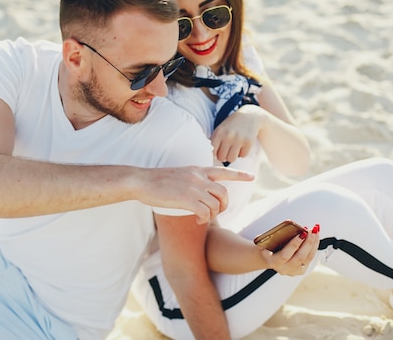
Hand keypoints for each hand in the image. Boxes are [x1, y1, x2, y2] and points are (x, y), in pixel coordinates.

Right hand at [137, 166, 254, 223]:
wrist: (142, 181)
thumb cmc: (157, 181)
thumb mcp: (180, 175)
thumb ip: (193, 181)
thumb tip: (201, 193)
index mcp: (197, 170)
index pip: (223, 171)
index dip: (239, 175)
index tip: (251, 177)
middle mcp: (198, 177)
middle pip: (224, 193)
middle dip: (224, 206)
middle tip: (217, 213)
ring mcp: (193, 187)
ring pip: (215, 204)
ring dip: (213, 215)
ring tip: (204, 218)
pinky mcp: (186, 199)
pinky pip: (205, 212)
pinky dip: (204, 219)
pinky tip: (198, 221)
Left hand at [211, 105, 265, 163]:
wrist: (250, 115)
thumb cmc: (232, 125)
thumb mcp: (220, 129)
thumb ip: (214, 141)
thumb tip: (211, 157)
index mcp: (219, 133)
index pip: (212, 152)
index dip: (215, 154)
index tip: (219, 152)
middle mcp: (228, 136)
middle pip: (222, 158)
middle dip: (224, 155)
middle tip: (228, 149)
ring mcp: (239, 139)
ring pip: (231, 159)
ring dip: (233, 156)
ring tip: (235, 148)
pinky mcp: (248, 142)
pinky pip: (243, 156)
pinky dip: (243, 153)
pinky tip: (243, 145)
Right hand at [258, 224, 319, 275]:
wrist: (268, 258)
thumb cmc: (267, 247)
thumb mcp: (266, 240)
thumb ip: (274, 235)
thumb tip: (289, 225)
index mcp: (272, 261)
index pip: (284, 255)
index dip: (294, 245)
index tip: (301, 234)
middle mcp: (283, 268)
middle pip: (299, 257)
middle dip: (308, 242)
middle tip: (311, 230)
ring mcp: (293, 271)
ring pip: (307, 258)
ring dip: (313, 243)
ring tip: (315, 231)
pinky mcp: (301, 270)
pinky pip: (310, 258)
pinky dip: (314, 247)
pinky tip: (315, 238)